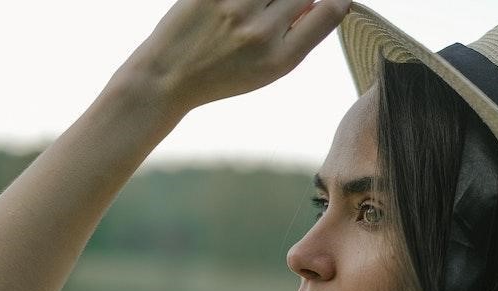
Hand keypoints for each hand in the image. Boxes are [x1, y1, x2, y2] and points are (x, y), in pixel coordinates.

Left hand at [126, 0, 352, 111]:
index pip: (329, 13)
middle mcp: (261, 33)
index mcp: (280, 59)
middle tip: (279, 9)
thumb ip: (297, 38)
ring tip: (254, 11)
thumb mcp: (267, 71)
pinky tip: (236, 6)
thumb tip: (322, 3)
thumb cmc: (220, 74)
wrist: (168, 77)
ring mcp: (235, 8)